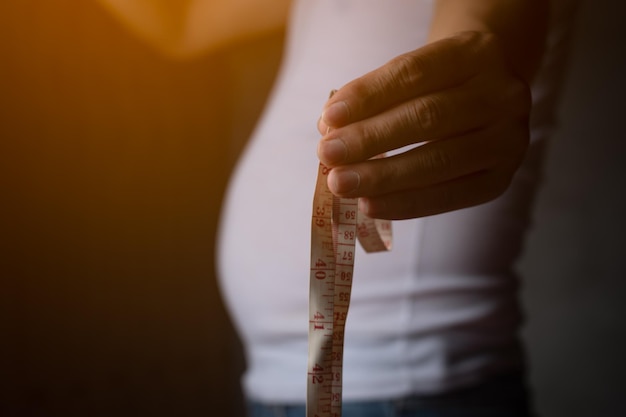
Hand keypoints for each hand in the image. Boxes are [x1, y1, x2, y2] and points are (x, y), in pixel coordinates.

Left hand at [317, 31, 530, 219]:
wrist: (489, 98)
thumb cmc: (438, 86)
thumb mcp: (413, 75)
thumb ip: (375, 97)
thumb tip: (331, 130)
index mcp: (474, 53)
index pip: (414, 73)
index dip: (368, 96)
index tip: (328, 118)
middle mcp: (501, 93)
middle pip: (428, 117)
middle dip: (370, 139)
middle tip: (327, 155)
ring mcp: (508, 139)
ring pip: (439, 160)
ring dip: (382, 176)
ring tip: (341, 184)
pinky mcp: (502, 178)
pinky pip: (450, 197)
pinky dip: (406, 203)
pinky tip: (371, 204)